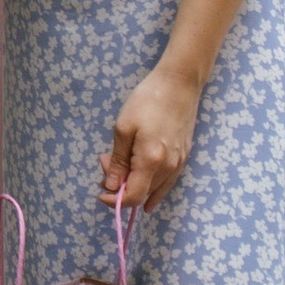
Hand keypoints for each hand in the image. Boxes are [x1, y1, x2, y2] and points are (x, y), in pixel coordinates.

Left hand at [101, 64, 200, 210]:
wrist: (179, 84)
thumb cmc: (147, 101)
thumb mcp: (123, 129)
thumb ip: (117, 161)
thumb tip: (111, 186)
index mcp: (151, 161)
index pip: (133, 196)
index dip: (114, 201)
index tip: (100, 191)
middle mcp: (168, 168)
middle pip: (142, 194)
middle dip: (120, 187)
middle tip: (105, 163)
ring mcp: (179, 164)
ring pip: (155, 190)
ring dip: (135, 184)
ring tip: (119, 165)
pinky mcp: (184, 157)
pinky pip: (167, 182)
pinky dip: (152, 186)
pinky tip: (142, 183)